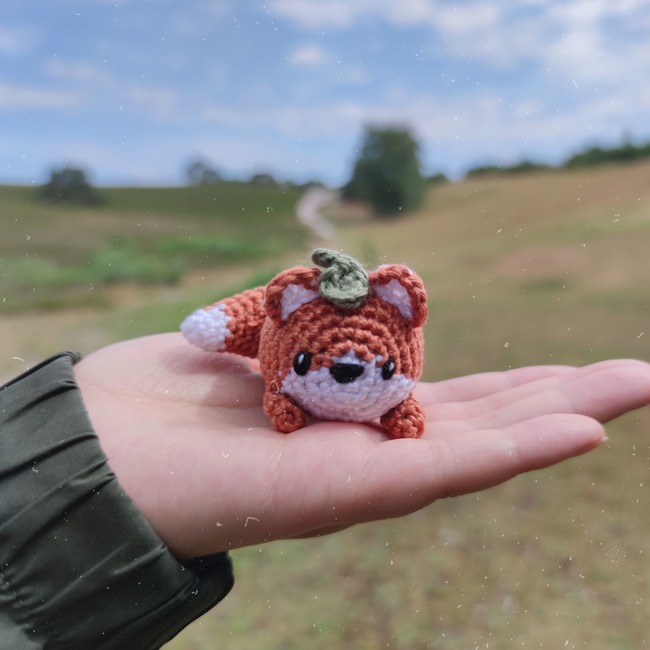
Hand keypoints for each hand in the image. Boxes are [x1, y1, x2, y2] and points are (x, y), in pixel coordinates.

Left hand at [74, 333, 649, 557]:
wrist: (105, 454)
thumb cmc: (173, 395)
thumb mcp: (259, 344)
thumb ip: (307, 335)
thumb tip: (334, 300)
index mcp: (355, 417)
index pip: (451, 399)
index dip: (515, 386)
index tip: (570, 371)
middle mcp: (372, 448)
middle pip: (483, 420)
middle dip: (560, 396)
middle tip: (636, 374)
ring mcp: (367, 473)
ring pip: (484, 443)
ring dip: (563, 414)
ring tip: (634, 387)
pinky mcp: (348, 490)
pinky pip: (446, 466)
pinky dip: (515, 448)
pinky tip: (580, 428)